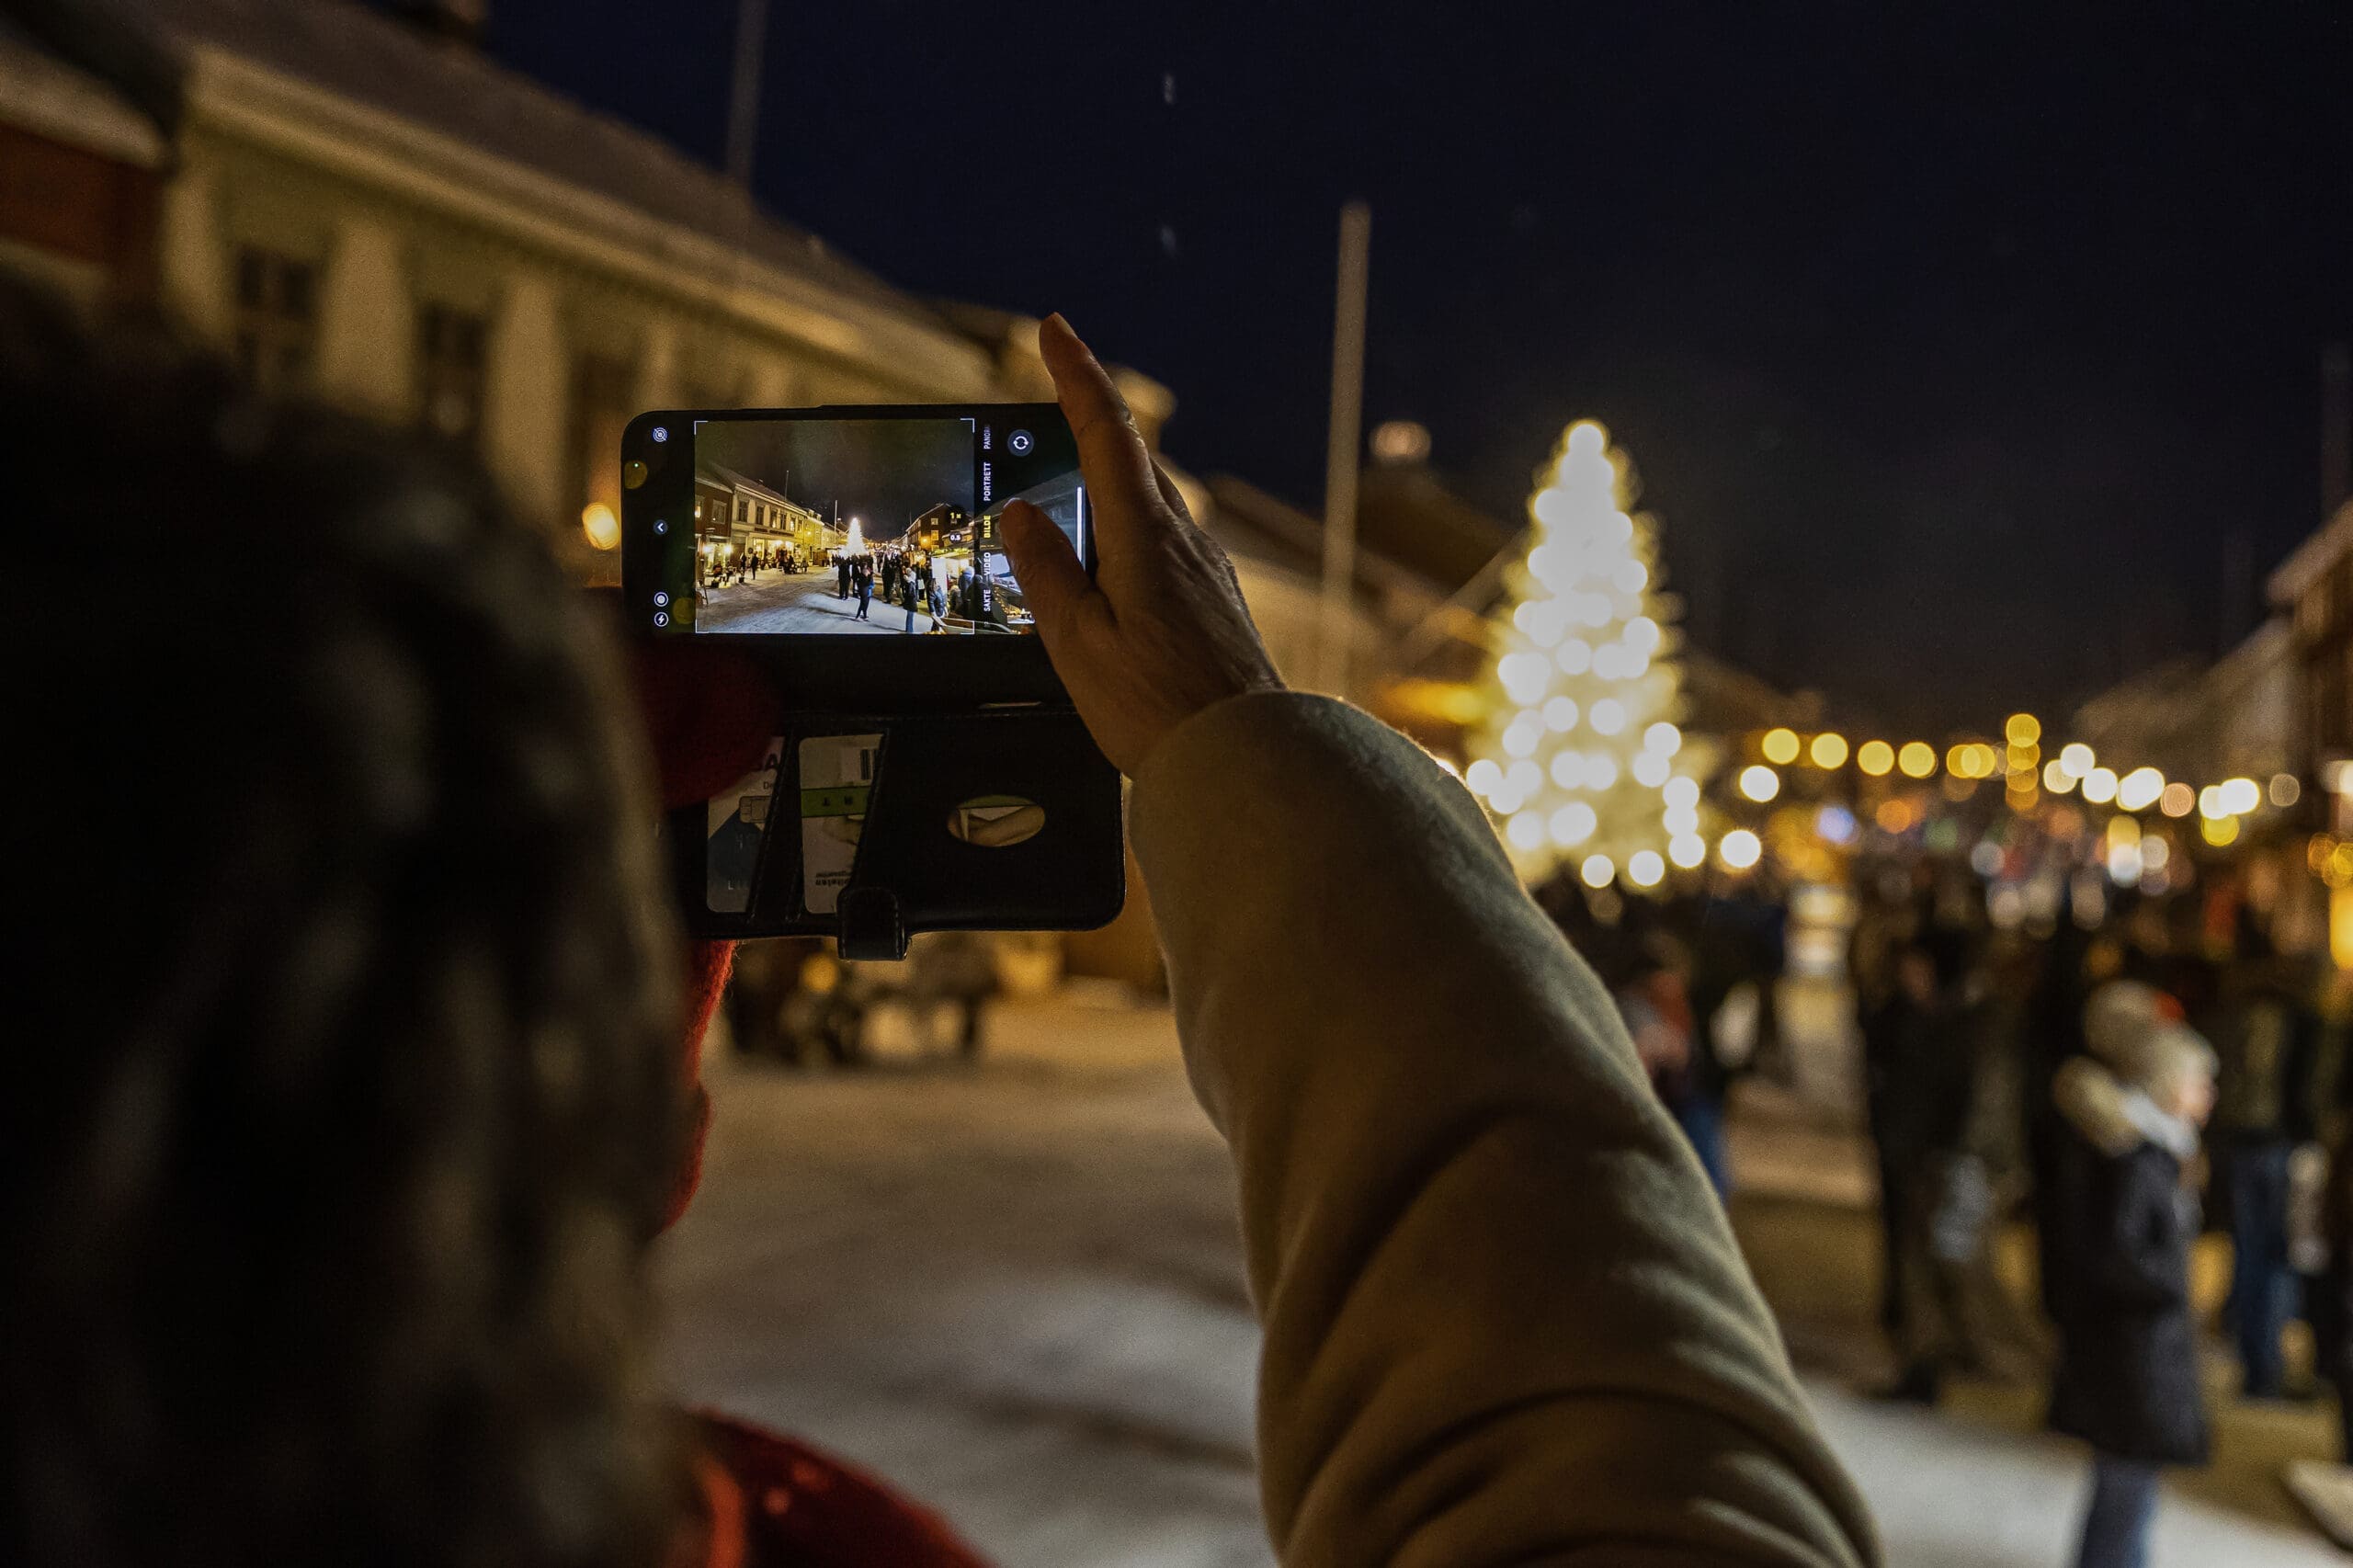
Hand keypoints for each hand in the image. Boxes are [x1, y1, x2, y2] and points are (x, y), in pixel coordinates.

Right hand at [998, 314, 1281, 775]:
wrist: (1246, 759)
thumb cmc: (1159, 711)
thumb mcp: (1078, 645)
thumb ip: (1047, 573)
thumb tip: (1024, 513)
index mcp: (1144, 538)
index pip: (1107, 433)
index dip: (1078, 374)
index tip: (1054, 328)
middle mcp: (1184, 540)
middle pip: (1134, 459)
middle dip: (1092, 421)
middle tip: (1052, 398)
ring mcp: (1207, 568)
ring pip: (1153, 500)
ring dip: (1111, 480)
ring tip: (1069, 493)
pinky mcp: (1216, 599)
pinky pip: (1167, 540)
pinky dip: (1131, 527)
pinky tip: (1114, 562)